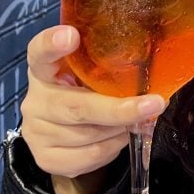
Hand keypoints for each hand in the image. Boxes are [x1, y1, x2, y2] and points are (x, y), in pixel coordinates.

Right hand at [20, 26, 166, 193]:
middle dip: (119, 109)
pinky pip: (89, 156)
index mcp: (45, 69)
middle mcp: (35, 99)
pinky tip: (117, 138)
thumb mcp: (93, 75)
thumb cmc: (85, 93)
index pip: (39, 52)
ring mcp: (36, 131)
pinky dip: (112, 148)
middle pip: (77, 106)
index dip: (52, 44)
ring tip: (132, 122)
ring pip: (89, 135)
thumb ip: (111, 69)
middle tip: (154, 103)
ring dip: (120, 130)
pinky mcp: (44, 158)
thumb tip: (158, 78)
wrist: (63, 131)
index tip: (71, 35)